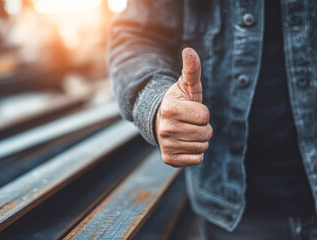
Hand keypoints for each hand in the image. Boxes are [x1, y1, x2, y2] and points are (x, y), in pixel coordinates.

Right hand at [155, 48, 212, 166]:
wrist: (163, 122)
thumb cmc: (180, 102)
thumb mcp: (187, 85)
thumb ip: (191, 69)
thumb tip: (188, 50)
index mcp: (169, 108)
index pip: (205, 116)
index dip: (203, 113)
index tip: (191, 110)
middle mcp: (165, 128)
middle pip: (206, 133)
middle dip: (204, 127)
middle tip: (191, 122)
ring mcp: (166, 145)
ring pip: (202, 147)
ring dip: (200, 140)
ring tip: (188, 132)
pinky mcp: (168, 159)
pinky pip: (197, 159)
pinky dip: (196, 153)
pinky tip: (185, 144)